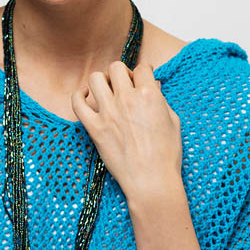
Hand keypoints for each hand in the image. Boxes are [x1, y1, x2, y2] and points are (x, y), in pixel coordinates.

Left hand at [71, 61, 182, 200]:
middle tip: (124, 85)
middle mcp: (127, 99)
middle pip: (117, 68)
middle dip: (122, 73)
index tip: (142, 77)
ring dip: (102, 81)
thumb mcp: (173, 122)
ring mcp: (108, 113)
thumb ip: (161, 100)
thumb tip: (154, 85)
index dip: (143, 71)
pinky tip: (85, 96)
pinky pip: (77, 103)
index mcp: (150, 95)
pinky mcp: (94, 128)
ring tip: (106, 90)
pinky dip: (79, 95)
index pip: (142, 68)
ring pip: (96, 78)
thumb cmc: (166, 155)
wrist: (151, 181)